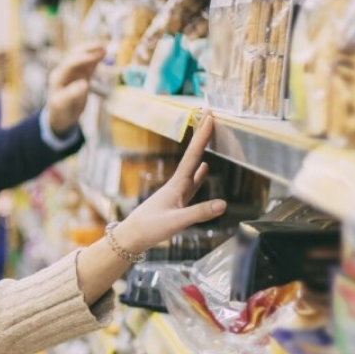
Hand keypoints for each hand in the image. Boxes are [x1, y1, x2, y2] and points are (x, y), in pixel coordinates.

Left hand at [45, 43, 106, 135]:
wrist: (62, 117)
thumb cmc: (60, 112)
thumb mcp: (63, 105)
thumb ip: (72, 95)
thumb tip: (84, 84)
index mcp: (58, 77)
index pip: (71, 63)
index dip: (83, 59)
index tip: (95, 57)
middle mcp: (65, 71)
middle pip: (76, 55)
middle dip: (88, 50)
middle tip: (102, 47)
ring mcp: (73, 72)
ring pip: (83, 57)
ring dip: (93, 51)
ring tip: (105, 48)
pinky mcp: (81, 75)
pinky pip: (89, 64)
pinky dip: (96, 58)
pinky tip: (104, 54)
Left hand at [113, 114, 226, 251]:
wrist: (131, 237)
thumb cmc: (150, 229)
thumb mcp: (176, 222)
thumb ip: (199, 213)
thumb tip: (223, 204)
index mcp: (176, 185)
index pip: (193, 156)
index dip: (202, 136)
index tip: (210, 116)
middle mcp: (176, 184)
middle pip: (193, 155)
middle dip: (202, 136)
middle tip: (209, 116)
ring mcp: (176, 192)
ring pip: (193, 167)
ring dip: (202, 152)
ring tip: (210, 138)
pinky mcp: (176, 202)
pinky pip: (192, 183)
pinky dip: (200, 174)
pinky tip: (204, 169)